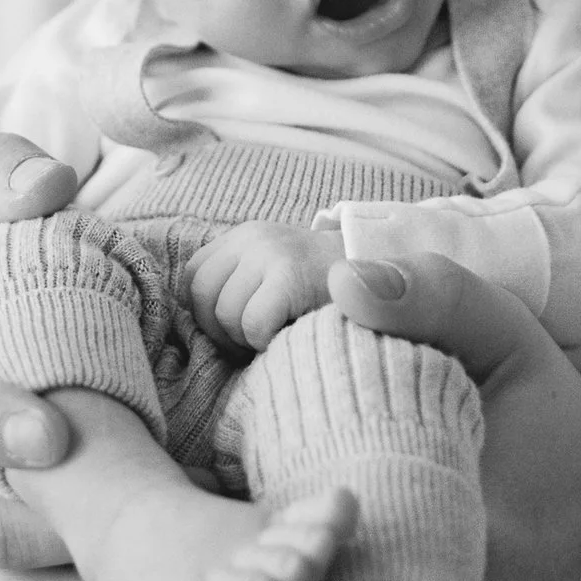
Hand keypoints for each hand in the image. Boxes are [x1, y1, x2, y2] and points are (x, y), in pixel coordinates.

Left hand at [185, 221, 346, 351]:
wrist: (388, 275)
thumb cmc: (324, 291)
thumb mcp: (274, 274)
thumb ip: (239, 284)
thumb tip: (192, 318)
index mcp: (244, 236)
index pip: (193, 276)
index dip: (204, 312)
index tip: (234, 330)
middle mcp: (253, 238)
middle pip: (202, 297)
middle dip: (221, 332)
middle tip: (252, 343)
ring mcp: (271, 254)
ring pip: (226, 315)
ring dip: (246, 340)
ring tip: (274, 337)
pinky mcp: (290, 277)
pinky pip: (253, 324)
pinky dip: (264, 342)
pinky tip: (285, 337)